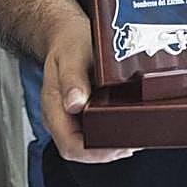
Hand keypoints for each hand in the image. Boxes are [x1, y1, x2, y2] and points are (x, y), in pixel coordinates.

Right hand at [42, 15, 136, 163]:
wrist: (66, 33)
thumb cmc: (69, 42)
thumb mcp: (71, 55)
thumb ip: (72, 79)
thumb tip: (75, 104)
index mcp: (53, 106)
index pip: (70, 146)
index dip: (96, 153)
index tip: (120, 146)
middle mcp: (60, 116)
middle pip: (81, 150)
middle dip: (108, 152)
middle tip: (133, 143)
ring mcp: (70, 115)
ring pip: (88, 143)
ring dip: (110, 145)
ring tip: (133, 137)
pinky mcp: (81, 111)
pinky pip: (93, 131)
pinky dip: (110, 133)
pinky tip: (125, 127)